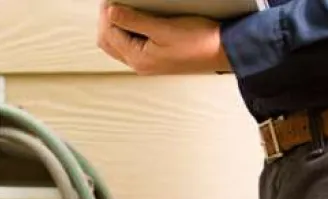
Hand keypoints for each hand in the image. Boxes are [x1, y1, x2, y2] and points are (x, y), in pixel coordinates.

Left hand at [98, 2, 231, 74]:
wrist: (222, 52)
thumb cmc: (198, 42)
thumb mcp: (163, 28)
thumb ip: (135, 21)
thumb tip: (112, 13)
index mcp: (138, 58)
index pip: (109, 35)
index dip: (106, 15)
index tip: (108, 0)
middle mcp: (139, 64)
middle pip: (109, 42)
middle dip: (106, 22)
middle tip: (110, 3)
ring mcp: (147, 62)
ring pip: (118, 45)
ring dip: (114, 27)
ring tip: (120, 9)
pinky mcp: (155, 57)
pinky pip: (130, 45)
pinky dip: (126, 32)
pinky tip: (132, 21)